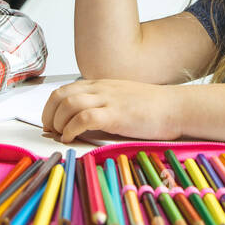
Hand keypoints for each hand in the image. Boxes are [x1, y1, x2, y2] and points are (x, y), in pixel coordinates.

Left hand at [41, 79, 180, 144]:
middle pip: (60, 96)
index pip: (64, 90)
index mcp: (101, 85)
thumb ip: (103, 105)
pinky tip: (71, 138)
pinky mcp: (116, 115)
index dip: (51, 107)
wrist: (176, 107)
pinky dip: (71, 129)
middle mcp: (101, 89)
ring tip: (60, 135)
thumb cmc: (153, 107)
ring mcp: (108, 101)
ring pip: (68, 105)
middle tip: (49, 131)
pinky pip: (83, 119)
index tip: (49, 122)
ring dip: (58, 122)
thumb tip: (83, 121)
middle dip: (48, 115)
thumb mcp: (122, 99)